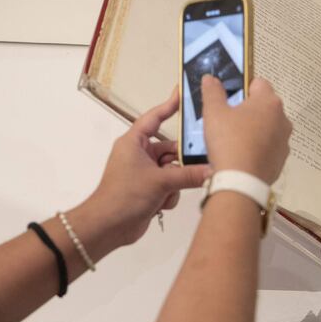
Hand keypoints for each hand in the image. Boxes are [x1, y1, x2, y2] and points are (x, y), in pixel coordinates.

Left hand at [83, 89, 210, 246]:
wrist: (107, 227)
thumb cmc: (126, 195)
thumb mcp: (161, 182)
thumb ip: (189, 175)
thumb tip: (213, 171)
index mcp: (134, 142)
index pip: (154, 118)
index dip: (169, 105)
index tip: (183, 94)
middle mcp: (140, 154)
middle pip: (171, 149)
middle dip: (181, 161)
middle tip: (200, 163)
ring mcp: (144, 172)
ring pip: (173, 169)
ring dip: (175, 182)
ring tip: (168, 192)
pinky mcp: (149, 189)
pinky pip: (170, 184)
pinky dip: (169, 194)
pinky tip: (162, 204)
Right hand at [201, 75, 291, 183]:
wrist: (241, 182)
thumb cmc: (229, 143)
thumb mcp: (213, 113)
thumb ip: (212, 91)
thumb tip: (210, 78)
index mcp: (269, 101)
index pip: (258, 82)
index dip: (242, 87)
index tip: (229, 98)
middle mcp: (282, 118)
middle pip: (263, 105)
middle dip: (248, 109)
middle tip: (228, 120)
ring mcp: (284, 139)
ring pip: (267, 126)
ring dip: (254, 128)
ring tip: (233, 139)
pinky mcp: (282, 158)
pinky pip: (269, 145)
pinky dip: (258, 147)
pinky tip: (242, 154)